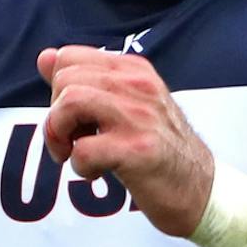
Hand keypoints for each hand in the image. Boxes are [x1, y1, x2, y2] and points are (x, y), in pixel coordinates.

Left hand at [38, 45, 215, 237]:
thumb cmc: (157, 148)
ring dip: (60, 136)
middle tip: (71, 142)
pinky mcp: (139, 150)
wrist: (200, 189)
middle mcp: (138, 85)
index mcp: (133, 70)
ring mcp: (140, 117)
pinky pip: (83, 150)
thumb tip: (45, 57)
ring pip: (70, 103)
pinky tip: (99, 172)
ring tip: (76, 154)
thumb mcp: (124, 105)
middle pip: (64, 80)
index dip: (57, 90)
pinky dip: (80, 167)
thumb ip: (85, 81)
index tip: (72, 118)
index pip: (69, 57)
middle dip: (54, 116)